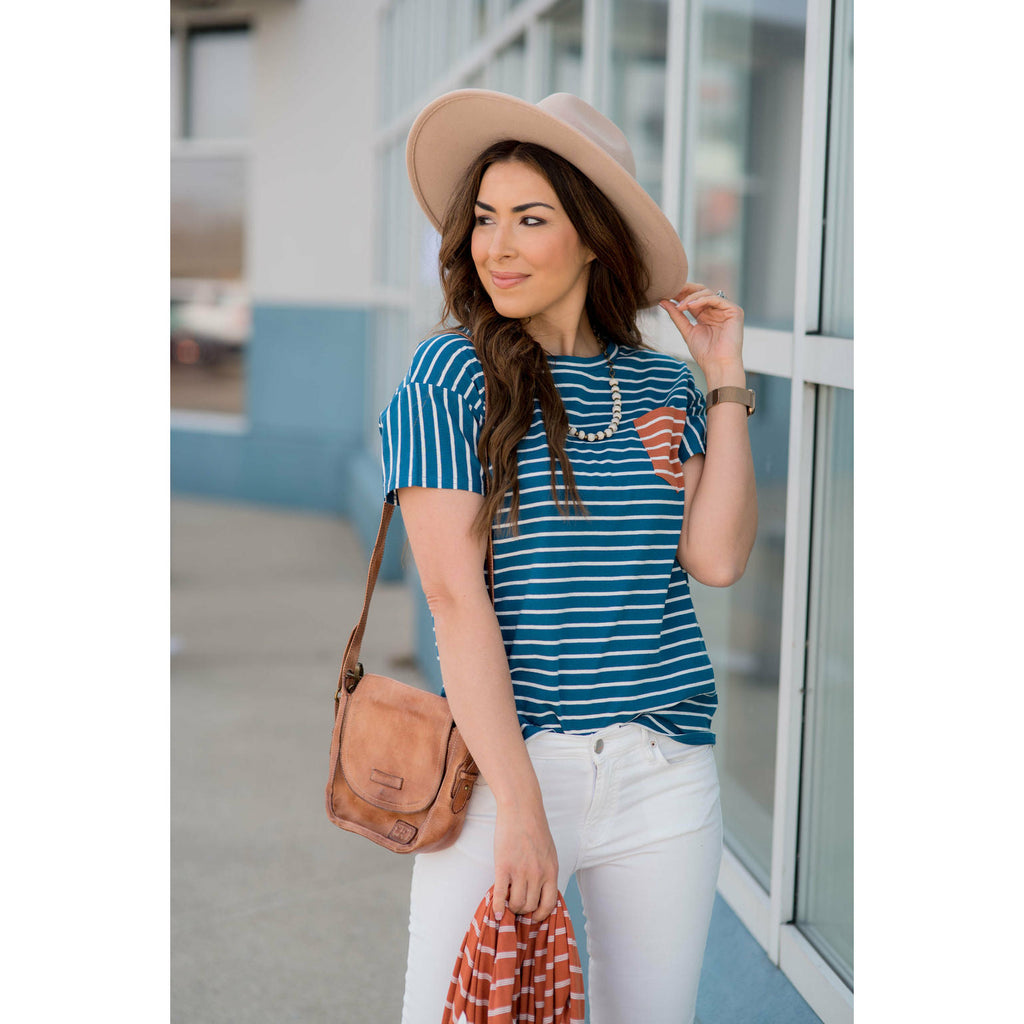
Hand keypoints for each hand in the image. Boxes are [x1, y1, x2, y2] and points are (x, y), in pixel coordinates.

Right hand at [492, 801, 558, 922]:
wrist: (520, 808)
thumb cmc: (534, 827)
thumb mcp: (549, 851)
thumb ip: (546, 871)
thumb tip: (541, 890)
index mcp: (551, 870)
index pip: (549, 904)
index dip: (540, 914)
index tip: (534, 916)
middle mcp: (538, 874)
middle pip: (530, 906)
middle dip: (523, 910)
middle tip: (516, 906)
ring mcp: (521, 871)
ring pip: (516, 903)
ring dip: (511, 908)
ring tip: (507, 903)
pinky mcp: (504, 866)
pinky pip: (500, 895)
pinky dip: (498, 907)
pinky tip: (497, 913)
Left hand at [659, 282, 744, 382]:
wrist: (718, 365)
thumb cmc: (705, 353)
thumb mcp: (687, 331)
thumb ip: (677, 316)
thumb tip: (663, 301)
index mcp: (706, 314)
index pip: (693, 298)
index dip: (680, 294)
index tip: (665, 293)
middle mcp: (716, 310)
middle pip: (701, 291)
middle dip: (685, 290)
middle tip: (671, 291)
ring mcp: (726, 309)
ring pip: (707, 293)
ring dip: (691, 297)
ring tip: (679, 306)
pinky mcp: (734, 311)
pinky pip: (716, 298)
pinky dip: (701, 300)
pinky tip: (690, 306)